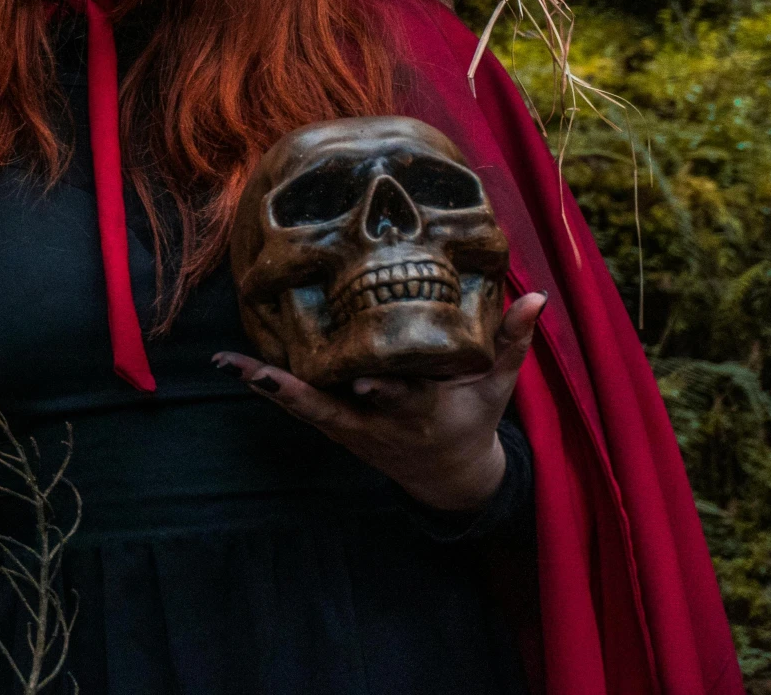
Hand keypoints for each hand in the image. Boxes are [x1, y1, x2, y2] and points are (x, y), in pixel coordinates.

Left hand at [213, 292, 545, 511]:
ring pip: (308, 407)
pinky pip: (299, 406)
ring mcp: (353, 426)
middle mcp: (381, 419)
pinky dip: (269, 387)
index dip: (387, 390)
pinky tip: (234, 365)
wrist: (448, 474)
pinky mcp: (336, 427)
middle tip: (267, 374)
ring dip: (270, 386)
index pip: (404, 396)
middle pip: (342, 403)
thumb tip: (538, 296)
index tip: (369, 380)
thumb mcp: (496, 384)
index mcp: (424, 408)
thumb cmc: (472, 418)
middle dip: (309, 392)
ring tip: (232, 364)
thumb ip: (511, 340)